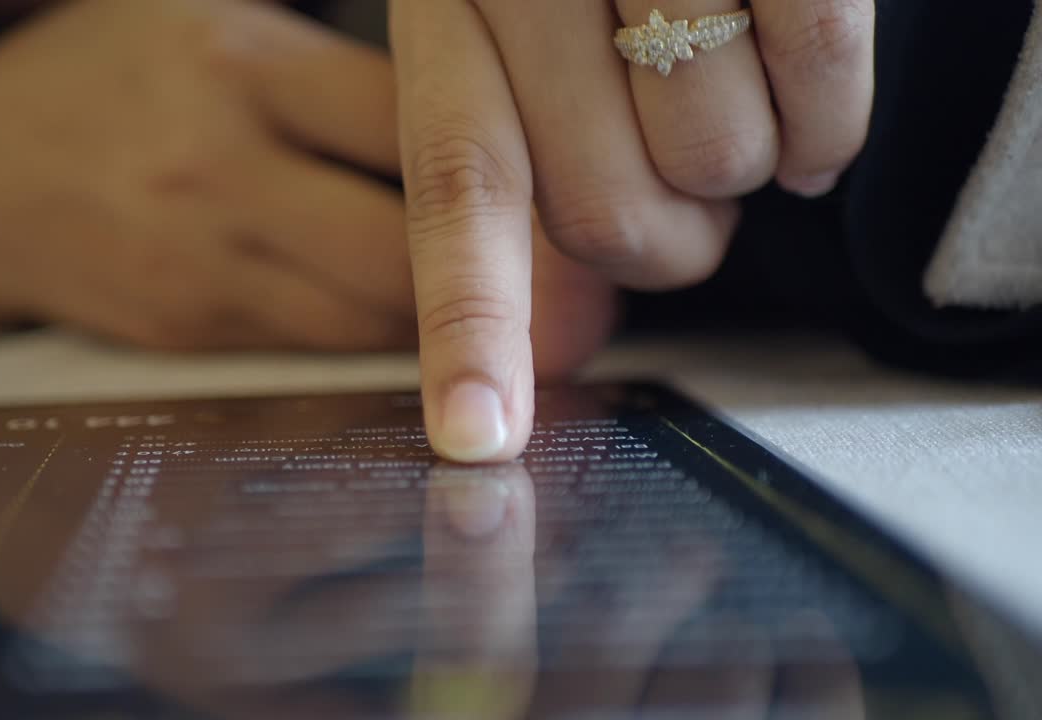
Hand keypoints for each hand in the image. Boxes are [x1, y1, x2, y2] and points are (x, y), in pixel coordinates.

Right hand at [0, 0, 612, 360]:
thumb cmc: (121, 74)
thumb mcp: (228, 24)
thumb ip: (353, 71)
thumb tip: (506, 121)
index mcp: (250, 70)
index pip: (420, 130)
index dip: (527, 179)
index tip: (594, 208)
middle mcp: (227, 172)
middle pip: (410, 249)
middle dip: (513, 289)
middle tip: (593, 303)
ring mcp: (204, 266)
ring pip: (373, 320)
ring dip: (458, 333)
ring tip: (533, 333)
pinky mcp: (189, 336)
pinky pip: (318, 354)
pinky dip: (384, 351)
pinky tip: (430, 343)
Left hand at [391, 0, 874, 460]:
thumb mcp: (514, 25)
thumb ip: (523, 163)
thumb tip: (549, 342)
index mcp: (449, 1)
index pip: (455, 184)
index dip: (470, 324)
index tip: (477, 436)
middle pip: (603, 214)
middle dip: (663, 243)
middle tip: (679, 198)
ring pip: (718, 160)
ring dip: (742, 169)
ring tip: (727, 106)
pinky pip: (821, 78)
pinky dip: (827, 120)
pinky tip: (804, 98)